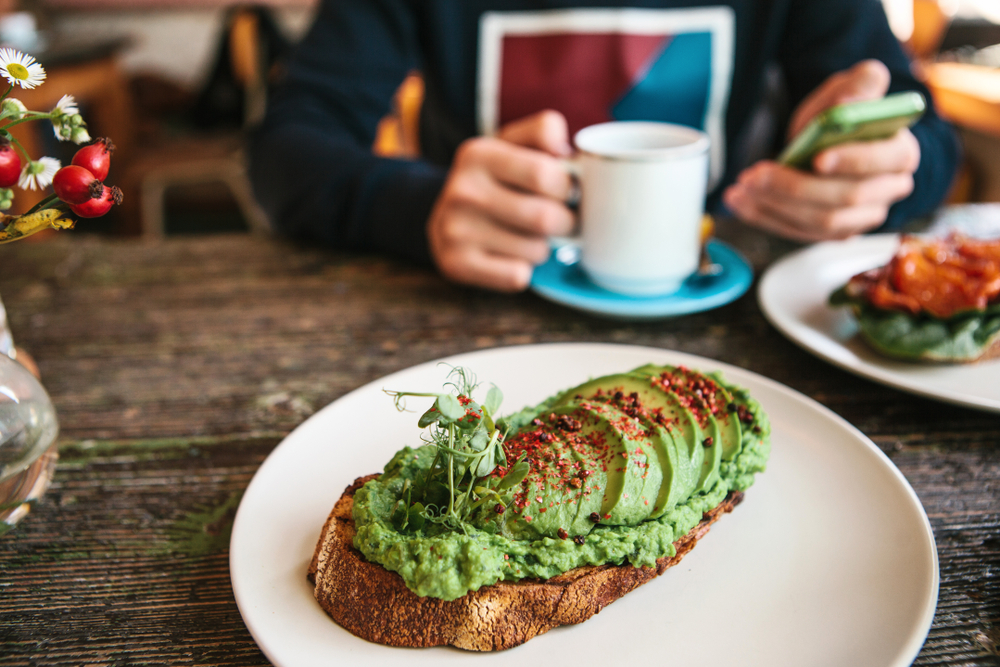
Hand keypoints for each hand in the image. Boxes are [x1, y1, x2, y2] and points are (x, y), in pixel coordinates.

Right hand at [427, 110, 575, 290]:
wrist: (446, 215)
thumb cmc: (496, 178)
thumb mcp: (513, 143)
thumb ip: (544, 131)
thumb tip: (566, 150)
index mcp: (478, 154)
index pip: (544, 175)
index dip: (568, 188)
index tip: (567, 192)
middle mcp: (462, 191)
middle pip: (544, 218)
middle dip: (566, 223)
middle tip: (563, 220)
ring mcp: (455, 230)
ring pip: (535, 251)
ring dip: (545, 247)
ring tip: (531, 236)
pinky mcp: (456, 263)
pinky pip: (517, 277)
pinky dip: (525, 270)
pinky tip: (512, 255)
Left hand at [723, 60, 920, 241]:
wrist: (832, 146)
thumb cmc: (843, 118)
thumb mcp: (850, 91)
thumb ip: (860, 83)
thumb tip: (863, 86)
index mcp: (900, 153)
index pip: (885, 160)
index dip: (852, 161)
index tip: (817, 158)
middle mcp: (888, 191)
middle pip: (846, 198)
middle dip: (796, 188)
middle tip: (756, 174)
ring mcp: (862, 217)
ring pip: (820, 221)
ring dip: (775, 206)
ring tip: (742, 188)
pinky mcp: (835, 233)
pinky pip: (799, 232)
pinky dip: (765, 218)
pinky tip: (739, 202)